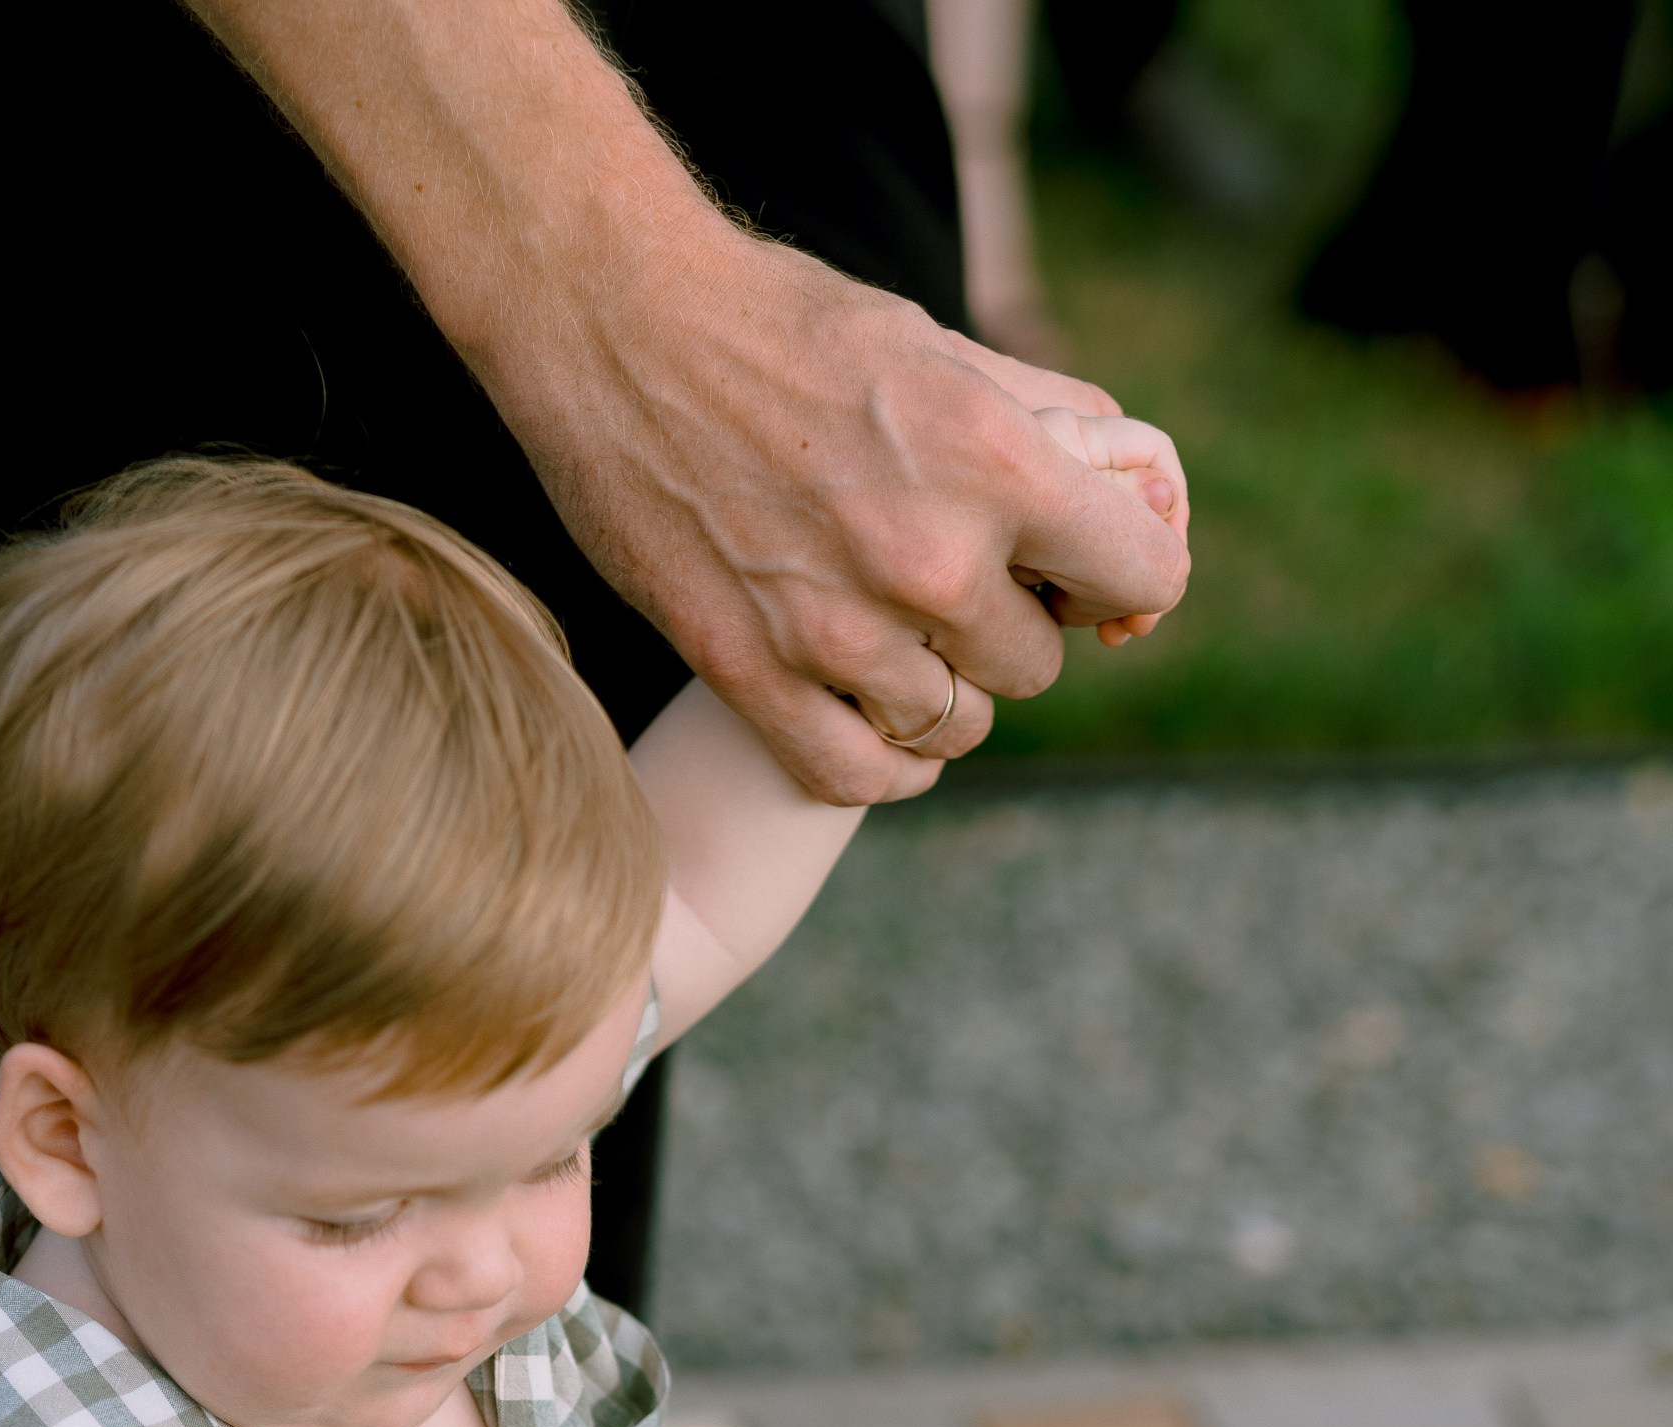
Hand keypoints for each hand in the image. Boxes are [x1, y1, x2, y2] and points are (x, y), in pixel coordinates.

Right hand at [481, 233, 1190, 802]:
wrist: (616, 324)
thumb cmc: (784, 321)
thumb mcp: (940, 343)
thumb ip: (1047, 419)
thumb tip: (1137, 486)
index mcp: (992, 459)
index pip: (1139, 573)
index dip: (1126, 577)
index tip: (1092, 579)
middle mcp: (926, 557)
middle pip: (1034, 663)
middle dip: (1010, 628)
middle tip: (960, 589)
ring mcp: (835, 629)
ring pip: (953, 724)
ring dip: (941, 692)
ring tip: (904, 643)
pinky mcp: (750, 673)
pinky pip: (856, 776)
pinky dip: (884, 766)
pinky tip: (881, 733)